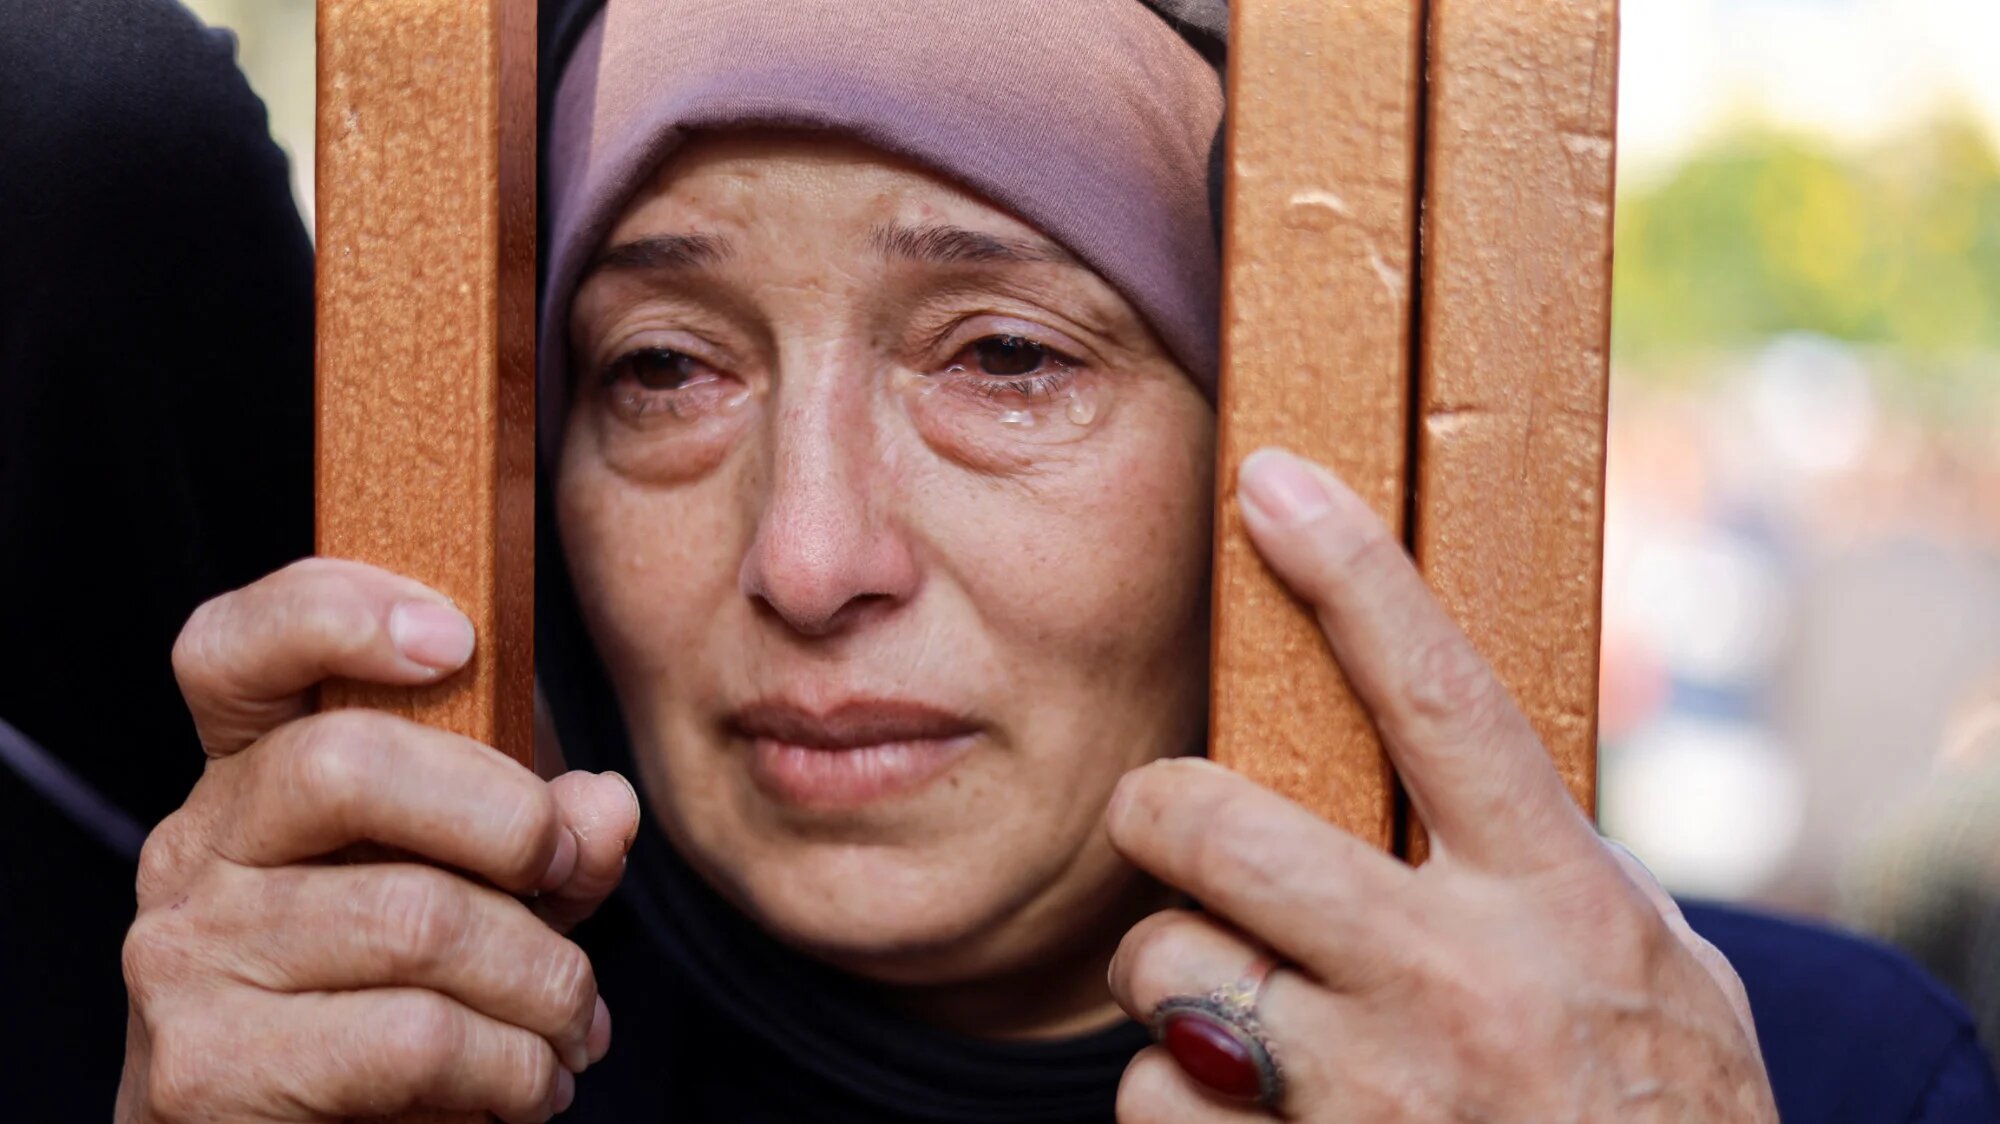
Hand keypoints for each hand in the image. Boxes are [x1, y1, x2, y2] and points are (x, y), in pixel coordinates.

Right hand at [117, 559, 641, 1122]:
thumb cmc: (394, 999)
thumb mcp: (484, 890)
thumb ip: (542, 836)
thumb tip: (604, 807)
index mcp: (253, 777)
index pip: (232, 649)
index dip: (330, 610)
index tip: (454, 636)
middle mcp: (195, 850)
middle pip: (345, 764)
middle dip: (510, 820)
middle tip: (570, 875)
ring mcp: (186, 959)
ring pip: (414, 918)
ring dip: (543, 981)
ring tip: (572, 1023)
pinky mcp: (206, 1072)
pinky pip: (412, 1038)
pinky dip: (512, 1069)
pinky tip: (529, 1086)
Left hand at [1104, 448, 1776, 1121]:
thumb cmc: (1660, 1113)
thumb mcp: (1648, 964)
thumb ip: (1543, 863)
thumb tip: (1436, 751)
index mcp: (1554, 900)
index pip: (1440, 699)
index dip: (1352, 575)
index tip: (1274, 481)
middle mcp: (1456, 983)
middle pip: (1221, 828)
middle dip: (1164, 812)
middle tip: (1175, 823)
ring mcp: (1372, 1095)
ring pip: (1166, 971)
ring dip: (1177, 982)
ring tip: (1248, 1014)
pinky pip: (1151, 1103)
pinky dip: (1176, 1102)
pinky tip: (1250, 1115)